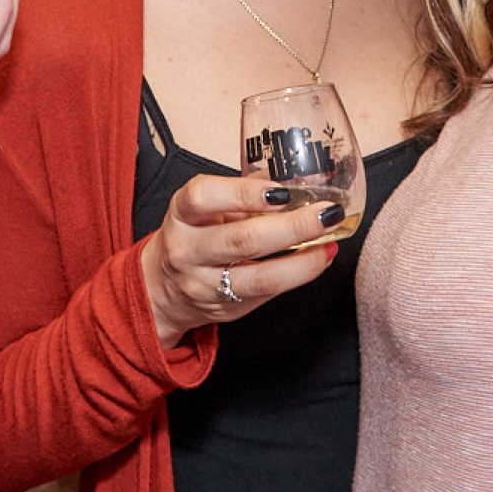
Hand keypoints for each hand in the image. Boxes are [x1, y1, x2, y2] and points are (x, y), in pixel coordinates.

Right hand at [141, 174, 344, 347]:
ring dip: (304, 260)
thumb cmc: (194, 236)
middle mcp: (188, 251)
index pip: (203, 198)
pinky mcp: (226, 308)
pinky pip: (268, 293)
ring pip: (260, 277)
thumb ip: (242, 197)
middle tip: (327, 213)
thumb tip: (297, 183)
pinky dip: (299, 275)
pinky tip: (319, 259)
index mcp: (182, 215)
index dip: (243, 192)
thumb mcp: (204, 210)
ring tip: (330, 241)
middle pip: (242, 240)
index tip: (281, 191)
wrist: (162, 289)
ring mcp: (205, 284)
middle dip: (293, 227)